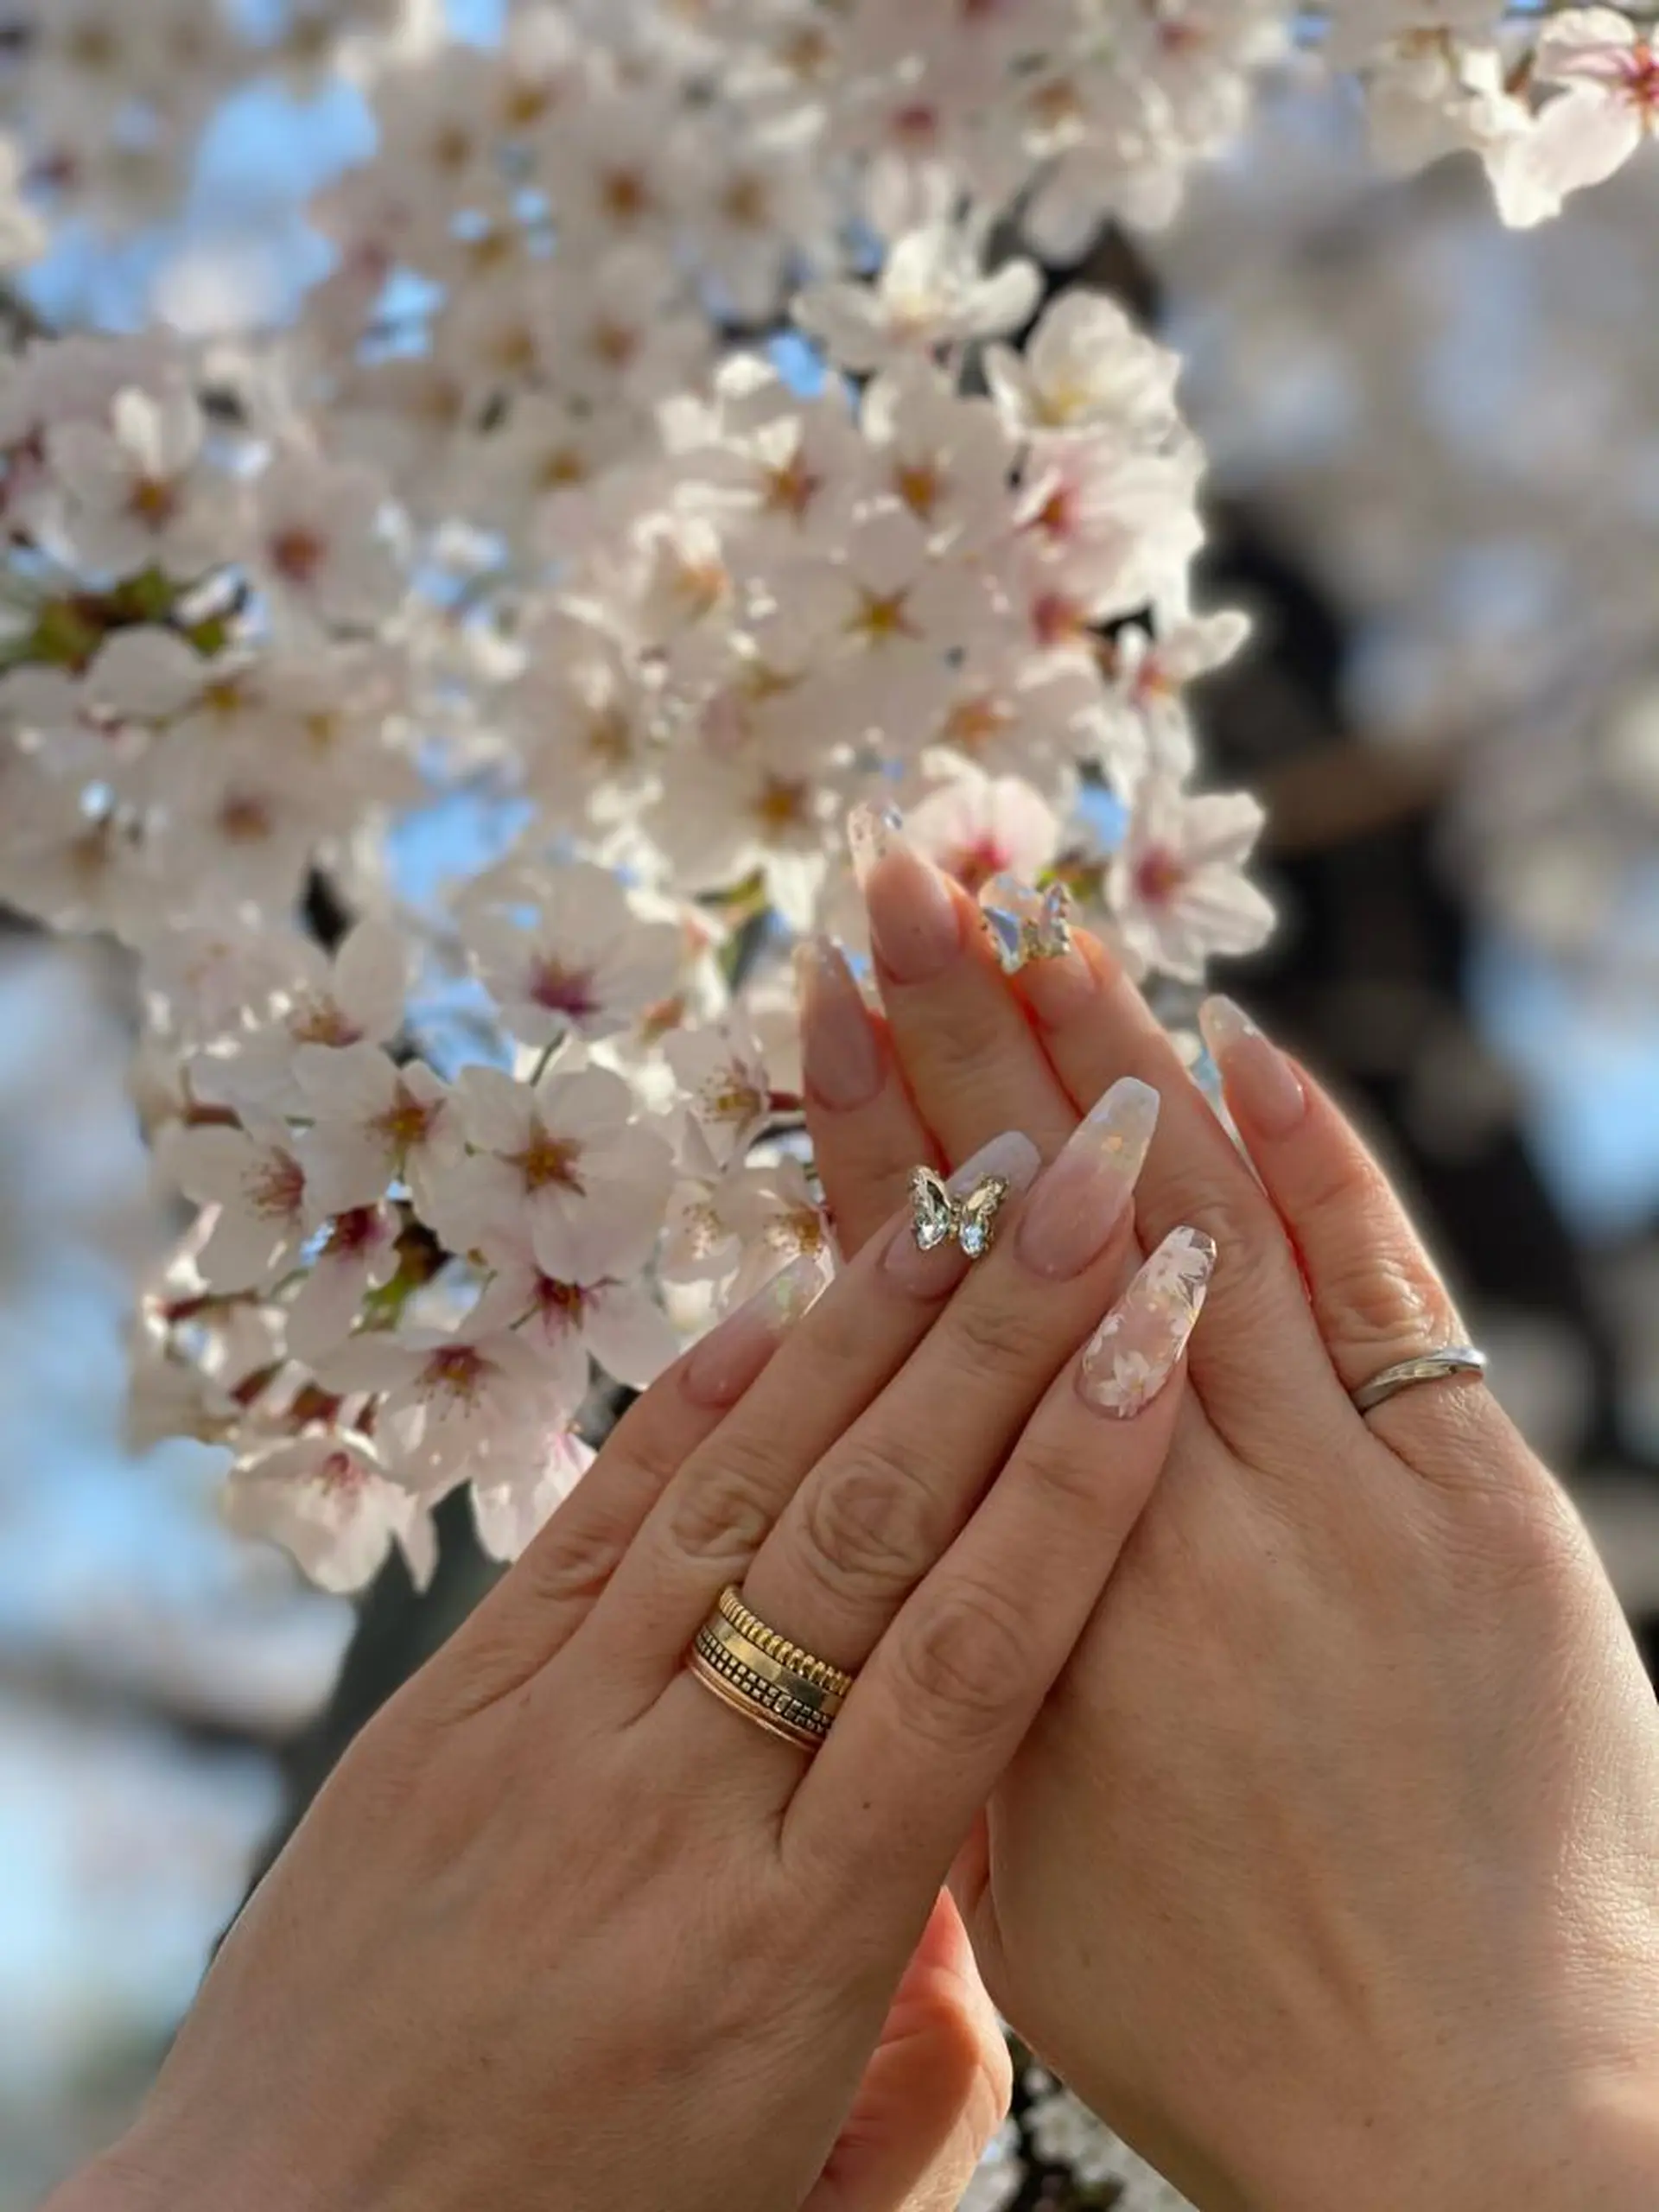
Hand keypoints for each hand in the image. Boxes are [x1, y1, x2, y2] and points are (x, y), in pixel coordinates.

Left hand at [54, 1085, 1203, 2211]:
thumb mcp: (802, 2194)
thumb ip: (924, 2049)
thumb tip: (970, 1887)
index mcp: (795, 1948)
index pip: (975, 1665)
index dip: (1077, 1486)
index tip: (1156, 1340)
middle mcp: (678, 1808)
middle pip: (872, 1533)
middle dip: (998, 1341)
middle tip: (1082, 1177)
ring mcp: (549, 1738)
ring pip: (737, 1495)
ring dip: (860, 1332)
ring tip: (957, 1196)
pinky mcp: (447, 1710)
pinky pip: (589, 1528)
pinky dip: (684, 1409)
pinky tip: (762, 1312)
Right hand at [801, 815, 1658, 2211]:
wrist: (1483, 2129)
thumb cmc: (1226, 2031)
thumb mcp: (1019, 1870)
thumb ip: (963, 1674)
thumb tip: (904, 1542)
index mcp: (1032, 1600)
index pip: (928, 1311)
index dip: (874, 1142)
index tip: (824, 1002)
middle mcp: (1176, 1516)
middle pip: (1054, 1222)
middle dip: (975, 1035)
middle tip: (907, 880)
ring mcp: (1346, 1503)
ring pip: (1211, 1224)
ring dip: (1123, 1060)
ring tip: (1043, 918)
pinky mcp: (1485, 1517)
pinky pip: (1385, 1301)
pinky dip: (1317, 1172)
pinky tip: (1247, 1056)